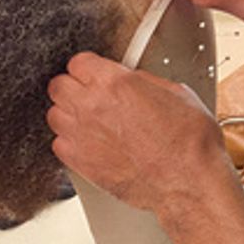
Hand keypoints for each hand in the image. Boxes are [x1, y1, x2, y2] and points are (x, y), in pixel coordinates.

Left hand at [46, 52, 232, 214]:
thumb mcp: (177, 94)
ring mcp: (81, 135)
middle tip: (90, 94)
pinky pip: (59, 144)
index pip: (79, 62)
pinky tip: (91, 143)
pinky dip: (72, 142)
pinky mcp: (79, 161)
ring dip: (70, 115)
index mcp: (115, 83)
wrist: (187, 181)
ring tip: (91, 120)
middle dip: (74, 87)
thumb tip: (134, 80)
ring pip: (54, 114)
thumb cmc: (189, 143)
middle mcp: (92, 105)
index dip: (90, 68)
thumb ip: (145, 82)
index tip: (95, 73)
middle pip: (59, 85)